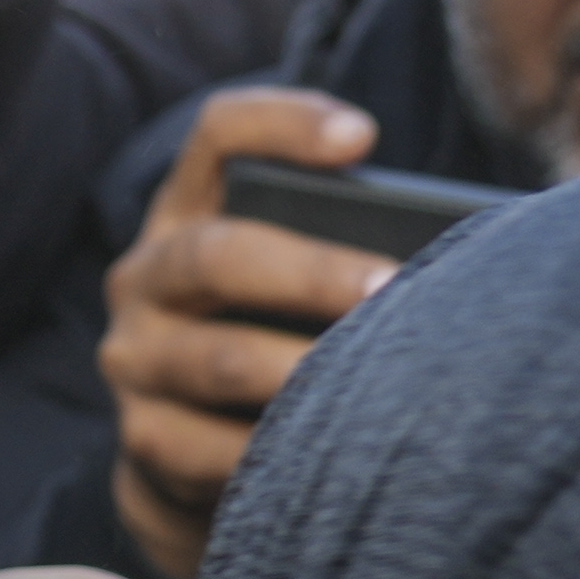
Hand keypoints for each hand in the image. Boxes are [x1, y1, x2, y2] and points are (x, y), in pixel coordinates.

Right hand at [98, 88, 394, 578]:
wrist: (191, 454)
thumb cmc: (277, 337)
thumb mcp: (287, 276)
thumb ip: (336, 247)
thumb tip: (443, 259)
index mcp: (187, 212)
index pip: (218, 135)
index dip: (283, 124)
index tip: (363, 138)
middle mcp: (146, 277)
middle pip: (215, 255)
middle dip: (311, 273)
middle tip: (390, 286)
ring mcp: (136, 359)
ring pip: (218, 361)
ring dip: (301, 370)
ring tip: (374, 380)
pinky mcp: (146, 440)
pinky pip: (213, 449)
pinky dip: (279, 449)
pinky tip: (335, 454)